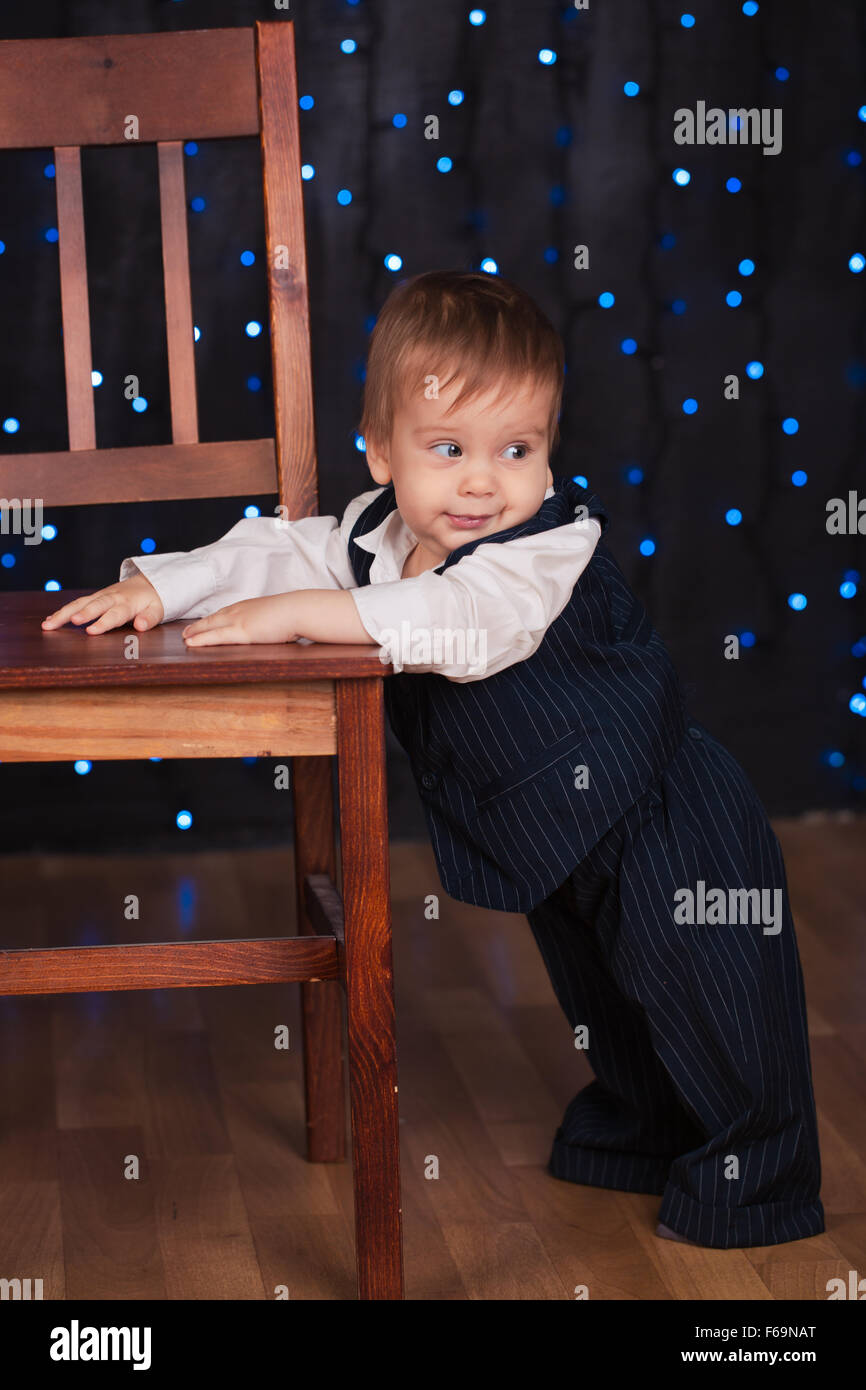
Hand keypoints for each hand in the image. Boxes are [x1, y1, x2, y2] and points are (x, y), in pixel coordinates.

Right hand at [41, 573, 164, 633]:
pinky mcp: (93, 597)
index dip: (103, 623)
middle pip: (94, 605)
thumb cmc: (152, 601)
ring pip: (79, 603)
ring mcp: (100, 596)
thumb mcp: (158, 610)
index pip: (114, 614)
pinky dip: (62, 612)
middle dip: (82, 613)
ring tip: (48, 625)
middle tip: (71, 621)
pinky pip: (76, 603)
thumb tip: (141, 626)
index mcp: (127, 603)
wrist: (148, 583)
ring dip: (63, 613)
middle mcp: (111, 597)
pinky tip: (49, 621)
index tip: (91, 631)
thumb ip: (150, 618)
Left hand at [183, 594, 298, 646]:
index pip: (227, 612)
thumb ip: (273, 621)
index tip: (205, 622)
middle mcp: (241, 610)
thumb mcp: (281, 616)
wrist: (300, 610)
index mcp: (251, 606)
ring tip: (184, 638)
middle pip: (214, 618)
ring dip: (195, 632)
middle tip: (186, 631)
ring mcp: (239, 620)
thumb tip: (276, 627)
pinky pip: (215, 636)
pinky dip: (201, 639)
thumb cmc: (296, 613)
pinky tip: (191, 642)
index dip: (214, 618)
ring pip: (210, 626)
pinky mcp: (241, 632)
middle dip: (199, 625)